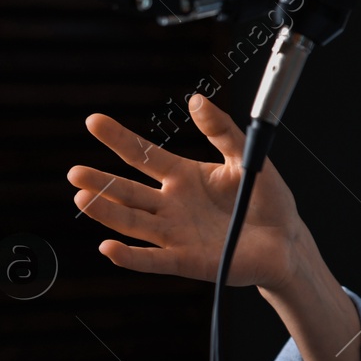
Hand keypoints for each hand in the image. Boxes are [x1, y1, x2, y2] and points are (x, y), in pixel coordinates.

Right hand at [67, 93, 306, 291]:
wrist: (286, 241)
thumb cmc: (266, 199)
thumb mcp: (247, 158)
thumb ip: (222, 130)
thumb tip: (196, 99)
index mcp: (183, 176)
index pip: (143, 155)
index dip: (119, 138)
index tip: (94, 121)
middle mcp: (171, 205)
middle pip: (128, 191)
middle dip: (101, 181)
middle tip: (74, 172)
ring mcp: (176, 234)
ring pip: (133, 223)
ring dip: (107, 212)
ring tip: (82, 198)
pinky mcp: (187, 261)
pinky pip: (154, 259)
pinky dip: (131, 256)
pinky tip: (109, 248)